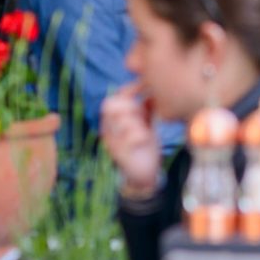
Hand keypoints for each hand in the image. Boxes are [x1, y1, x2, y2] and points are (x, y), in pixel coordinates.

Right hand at [100, 82, 161, 198]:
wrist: (145, 173)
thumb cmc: (145, 144)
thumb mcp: (146, 121)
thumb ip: (146, 104)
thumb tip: (151, 86)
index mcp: (113, 120)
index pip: (115, 96)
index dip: (130, 90)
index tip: (145, 95)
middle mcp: (108, 130)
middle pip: (112, 104)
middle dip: (131, 107)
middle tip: (142, 117)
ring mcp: (112, 142)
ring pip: (122, 119)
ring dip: (136, 122)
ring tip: (144, 132)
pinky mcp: (119, 155)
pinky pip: (129, 137)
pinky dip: (140, 136)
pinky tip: (145, 141)